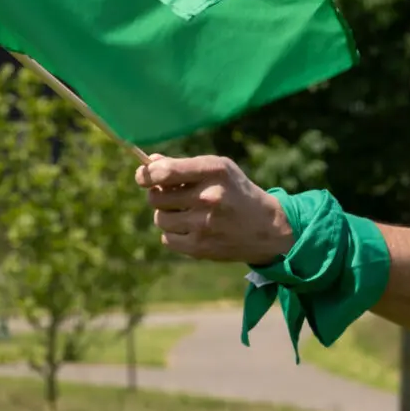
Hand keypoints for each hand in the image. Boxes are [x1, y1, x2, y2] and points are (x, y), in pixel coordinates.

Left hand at [135, 154, 293, 265]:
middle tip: (173, 196)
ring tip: (186, 212)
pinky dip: (174, 234)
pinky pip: (167, 239)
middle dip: (158, 195)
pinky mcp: (201, 247)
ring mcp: (204, 224)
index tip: (142, 177)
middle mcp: (209, 197)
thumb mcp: (217, 169)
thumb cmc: (235, 191)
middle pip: (156, 197)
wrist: (266, 228)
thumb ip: (182, 165)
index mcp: (214, 171)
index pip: (165, 172)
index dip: (147, 174)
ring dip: (167, 215)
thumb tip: (148, 163)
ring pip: (160, 219)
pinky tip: (192, 228)